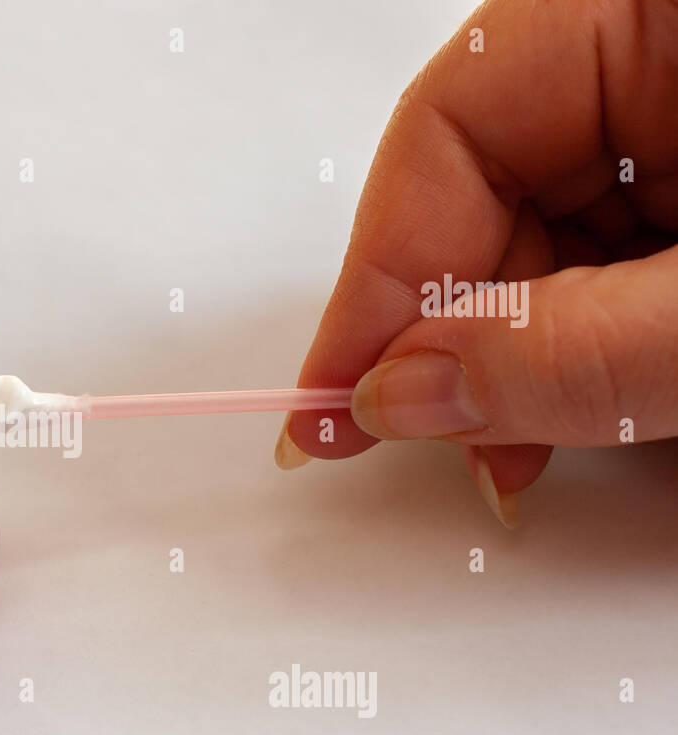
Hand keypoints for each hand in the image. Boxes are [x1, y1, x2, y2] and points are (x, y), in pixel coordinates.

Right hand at [276, 0, 677, 526]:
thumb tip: (406, 393)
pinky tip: (588, 402)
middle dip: (457, 332)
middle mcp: (663, 53)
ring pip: (550, 238)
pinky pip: (616, 262)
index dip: (380, 273)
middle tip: (437, 438)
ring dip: (525, 353)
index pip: (450, 125)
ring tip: (522, 444)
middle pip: (491, 189)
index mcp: (655, 8)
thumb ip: (577, 351)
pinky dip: (592, 346)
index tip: (337, 395)